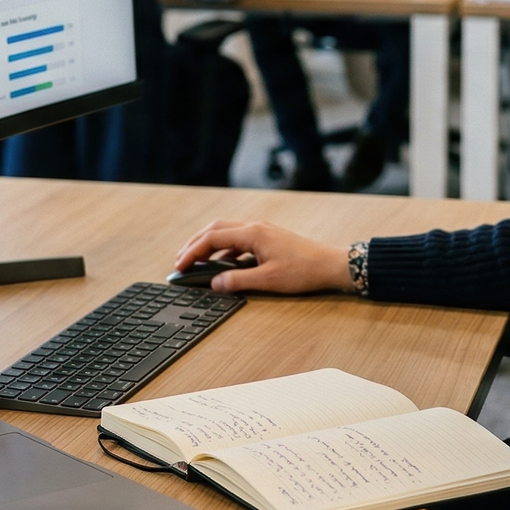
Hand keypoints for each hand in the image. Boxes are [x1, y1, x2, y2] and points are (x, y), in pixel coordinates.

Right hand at [174, 220, 352, 294]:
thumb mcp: (268, 280)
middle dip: (195, 243)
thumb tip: (215, 283)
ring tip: (196, 260)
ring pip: (226, 231)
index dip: (193, 252)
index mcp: (252, 233)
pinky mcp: (268, 238)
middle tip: (181, 259)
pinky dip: (224, 248)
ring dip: (209, 243)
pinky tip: (222, 263)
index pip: (212, 238)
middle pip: (215, 228)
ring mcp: (262, 230)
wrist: (330, 264)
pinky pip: (238, 238)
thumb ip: (238, 281)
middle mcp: (255, 227)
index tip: (179, 265)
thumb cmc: (303, 271)